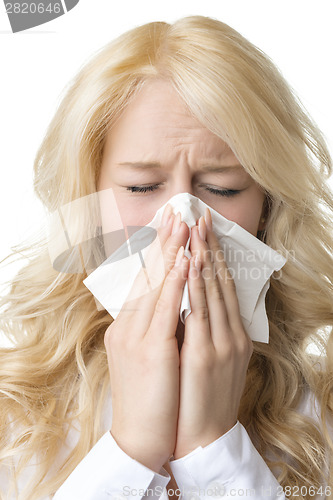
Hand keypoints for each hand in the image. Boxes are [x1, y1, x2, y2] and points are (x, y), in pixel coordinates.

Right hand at [104, 205, 189, 471]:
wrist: (140, 436)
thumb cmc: (150, 396)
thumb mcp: (148, 355)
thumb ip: (157, 327)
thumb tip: (176, 302)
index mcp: (127, 326)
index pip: (143, 279)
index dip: (157, 250)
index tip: (169, 226)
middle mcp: (128, 325)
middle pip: (147, 273)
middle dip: (164, 240)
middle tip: (176, 210)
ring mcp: (136, 336)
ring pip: (155, 283)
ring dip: (171, 250)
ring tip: (183, 222)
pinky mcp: (150, 349)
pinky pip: (165, 307)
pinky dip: (175, 280)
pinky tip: (184, 259)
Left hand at [173, 210, 252, 458]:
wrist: (202, 438)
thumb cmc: (199, 397)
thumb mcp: (207, 358)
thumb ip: (203, 330)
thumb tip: (189, 302)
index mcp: (231, 334)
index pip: (222, 286)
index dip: (213, 256)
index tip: (202, 230)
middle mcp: (231, 334)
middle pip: (219, 281)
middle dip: (208, 247)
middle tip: (200, 215)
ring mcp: (221, 344)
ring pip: (212, 291)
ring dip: (203, 256)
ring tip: (196, 228)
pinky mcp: (206, 355)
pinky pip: (200, 312)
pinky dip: (196, 284)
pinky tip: (191, 263)